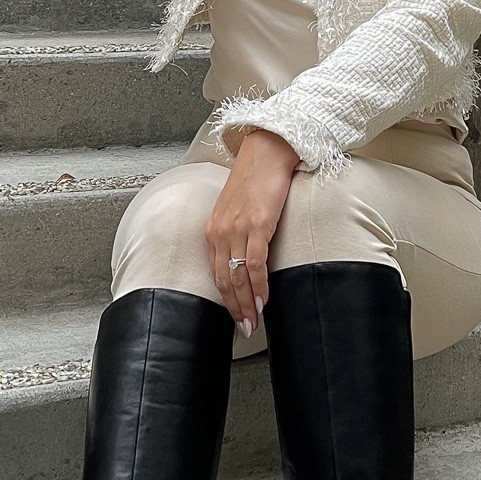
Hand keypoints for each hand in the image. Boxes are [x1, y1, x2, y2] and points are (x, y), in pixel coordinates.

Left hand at [205, 129, 300, 335]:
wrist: (267, 151)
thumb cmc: (255, 178)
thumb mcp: (236, 208)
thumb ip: (235, 232)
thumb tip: (244, 257)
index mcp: (213, 229)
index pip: (215, 273)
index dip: (224, 299)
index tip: (234, 315)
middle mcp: (220, 231)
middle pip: (223, 280)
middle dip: (234, 308)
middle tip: (244, 327)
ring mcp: (237, 229)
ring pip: (237, 276)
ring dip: (246, 302)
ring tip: (254, 321)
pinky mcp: (257, 225)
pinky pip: (255, 263)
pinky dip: (259, 284)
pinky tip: (264, 298)